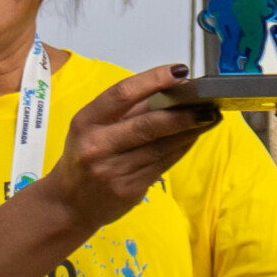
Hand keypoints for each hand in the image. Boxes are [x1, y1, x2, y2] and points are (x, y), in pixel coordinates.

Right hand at [47, 67, 210, 223]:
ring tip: (208, 118)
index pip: (122, 94)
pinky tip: (192, 138)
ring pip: (160, 147)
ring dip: (189, 131)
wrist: (68, 204)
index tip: (179, 72)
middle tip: (207, 104)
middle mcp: (96, 146)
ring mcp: (112, 171)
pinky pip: (162, 165)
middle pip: (147, 125)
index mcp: (85, 122)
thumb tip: (168, 90)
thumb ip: (124, 111)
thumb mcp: (90, 128)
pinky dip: (181, 149)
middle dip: (182, 114)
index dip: (154, 80)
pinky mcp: (128, 190)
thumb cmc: (82, 159)